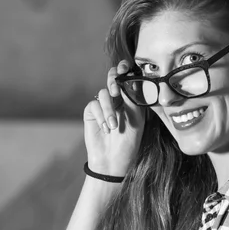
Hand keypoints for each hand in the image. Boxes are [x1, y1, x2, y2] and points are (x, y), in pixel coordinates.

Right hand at [83, 60, 145, 176]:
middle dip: (113, 80)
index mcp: (130, 99)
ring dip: (109, 109)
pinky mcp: (91, 113)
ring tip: (113, 126)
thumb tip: (129, 79)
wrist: (113, 161)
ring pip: (103, 94)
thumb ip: (133, 98)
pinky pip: (94, 105)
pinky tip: (106, 129)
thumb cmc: (129, 142)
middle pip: (112, 78)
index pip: (127, 78)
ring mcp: (103, 105)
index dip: (125, 70)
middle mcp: (116, 99)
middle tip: (116, 90)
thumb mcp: (136, 119)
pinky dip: (101, 116)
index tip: (125, 68)